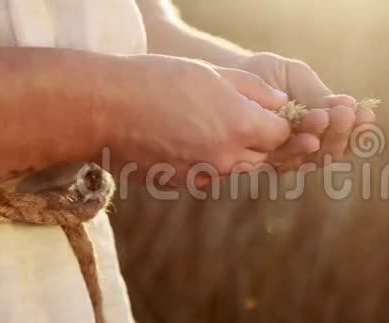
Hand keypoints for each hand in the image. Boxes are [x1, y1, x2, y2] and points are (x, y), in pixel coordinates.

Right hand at [99, 54, 290, 186]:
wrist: (107, 108)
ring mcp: (204, 176)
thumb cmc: (160, 81)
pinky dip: (207, 162)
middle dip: (259, 140)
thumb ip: (255, 90)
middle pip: (262, 156)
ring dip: (234, 152)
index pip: (281, 135)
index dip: (278, 122)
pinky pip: (208, 176)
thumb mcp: (214, 73)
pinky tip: (186, 140)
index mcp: (241, 126)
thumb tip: (281, 102)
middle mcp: (228, 158)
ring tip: (208, 127)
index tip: (265, 112)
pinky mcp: (183, 184)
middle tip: (238, 118)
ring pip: (236, 168)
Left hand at [234, 53, 375, 170]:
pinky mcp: (266, 163)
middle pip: (334, 149)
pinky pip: (285, 162)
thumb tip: (350, 104)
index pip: (347, 132)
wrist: (231, 78)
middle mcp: (310, 144)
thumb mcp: (297, 77)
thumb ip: (318, 95)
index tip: (366, 113)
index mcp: (325, 125)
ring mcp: (289, 156)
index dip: (358, 127)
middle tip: (345, 113)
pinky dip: (297, 151)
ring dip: (323, 141)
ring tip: (324, 118)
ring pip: (313, 158)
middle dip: (342, 132)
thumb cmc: (269, 75)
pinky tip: (307, 138)